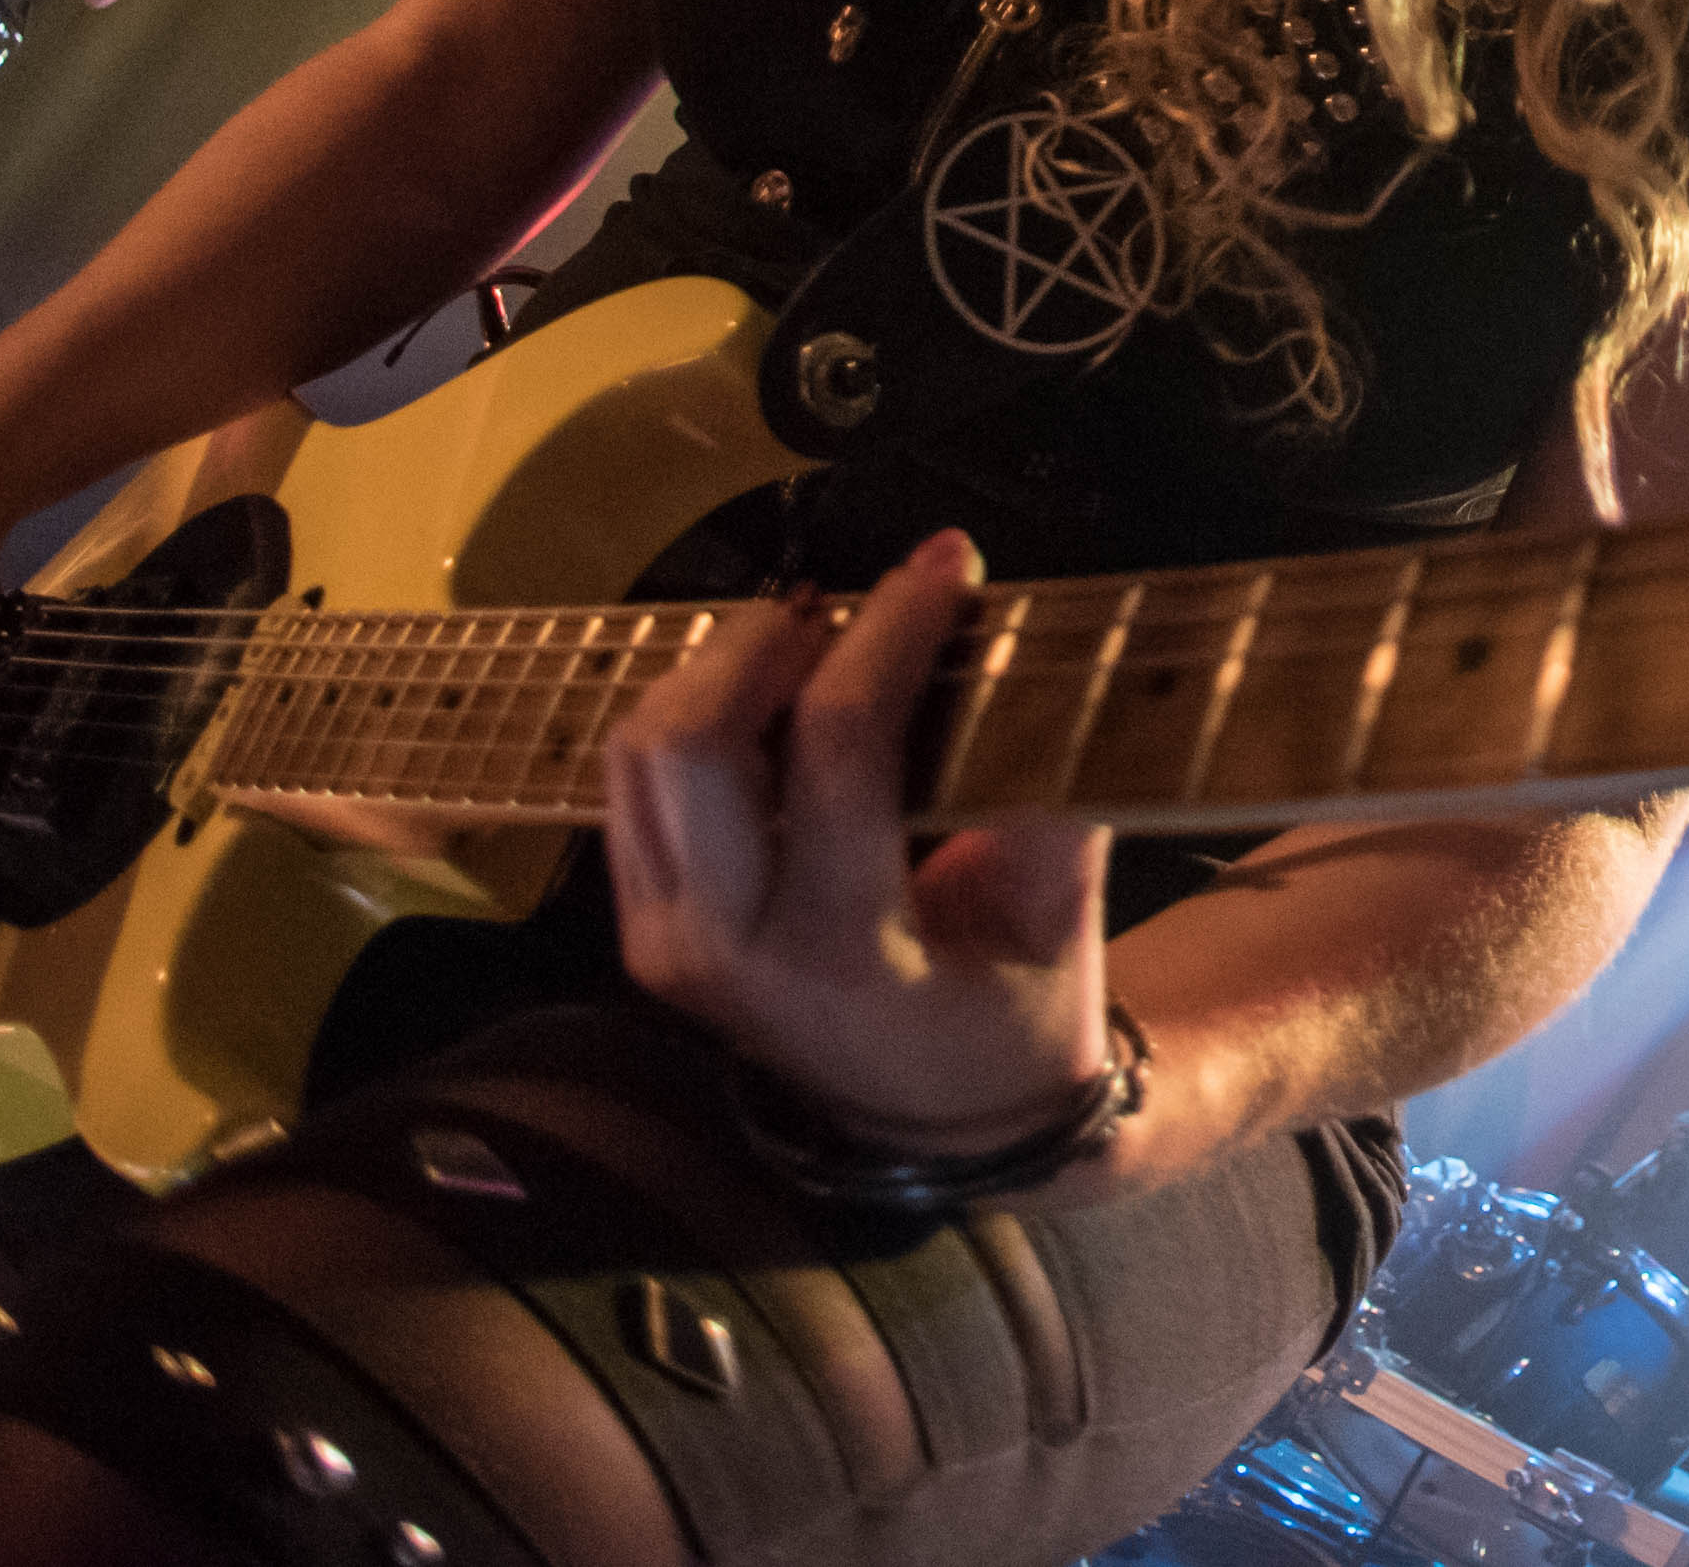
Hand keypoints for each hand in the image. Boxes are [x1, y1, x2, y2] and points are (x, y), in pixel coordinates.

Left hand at [606, 533, 1113, 1154]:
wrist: (942, 1122)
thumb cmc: (1016, 1011)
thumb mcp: (1059, 916)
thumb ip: (1042, 794)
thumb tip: (1019, 655)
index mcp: (841, 951)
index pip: (837, 745)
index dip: (891, 630)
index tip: (944, 566)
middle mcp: (726, 952)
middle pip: (688, 740)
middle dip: (766, 640)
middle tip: (848, 603)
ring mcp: (666, 945)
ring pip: (638, 750)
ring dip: (719, 668)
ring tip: (810, 636)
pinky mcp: (642, 926)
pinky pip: (628, 782)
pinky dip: (689, 712)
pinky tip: (765, 691)